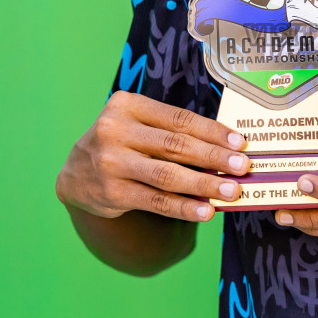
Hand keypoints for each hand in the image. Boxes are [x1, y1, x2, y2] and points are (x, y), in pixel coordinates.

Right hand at [55, 91, 249, 221]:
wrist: (74, 173)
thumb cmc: (121, 143)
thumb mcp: (137, 124)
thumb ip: (171, 131)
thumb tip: (225, 148)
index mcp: (127, 105)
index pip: (179, 119)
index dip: (212, 131)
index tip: (239, 142)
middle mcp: (115, 130)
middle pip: (175, 145)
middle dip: (214, 157)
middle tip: (242, 167)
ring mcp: (111, 162)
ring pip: (167, 175)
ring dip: (204, 184)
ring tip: (231, 191)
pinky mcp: (112, 192)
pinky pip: (155, 201)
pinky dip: (183, 208)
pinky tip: (205, 211)